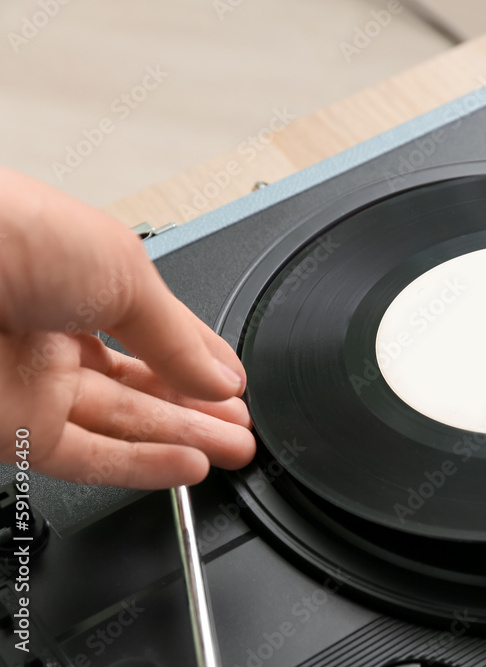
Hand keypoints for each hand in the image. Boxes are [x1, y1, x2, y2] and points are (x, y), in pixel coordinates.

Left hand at [0, 169, 254, 488]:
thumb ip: (177, 336)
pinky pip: (89, 457)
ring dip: (184, 440)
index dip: (202, 359)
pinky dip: (142, 466)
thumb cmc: (11, 236)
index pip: (158, 332)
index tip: (236, 383)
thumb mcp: (124, 270)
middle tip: (243, 427)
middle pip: (145, 384)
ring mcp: (36, 384)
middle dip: (201, 407)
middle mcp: (58, 335)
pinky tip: (186, 466)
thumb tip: (220, 375)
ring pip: (124, 424)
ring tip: (234, 450)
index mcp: (84, 282)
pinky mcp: (15, 429)